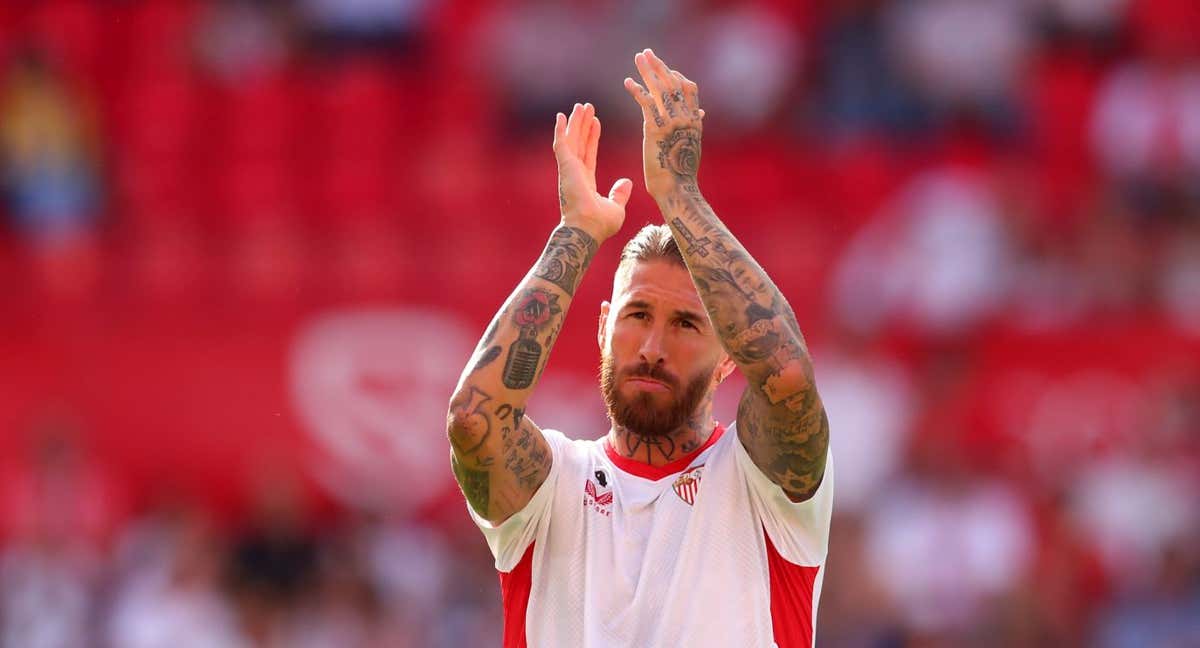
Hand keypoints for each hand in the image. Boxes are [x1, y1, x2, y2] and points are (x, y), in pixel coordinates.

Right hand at [553, 102, 631, 242]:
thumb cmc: (600, 225)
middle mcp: (575, 174)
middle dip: (583, 125)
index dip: (592, 138)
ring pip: (571, 140)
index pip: (589, 154)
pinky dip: (560, 130)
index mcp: (586, 183)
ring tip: (580, 106)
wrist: (588, 229)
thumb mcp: (616, 207)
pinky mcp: (565, 166)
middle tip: (587, 107)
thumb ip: (619, 194)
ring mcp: (569, 170)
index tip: (597, 122)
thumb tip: (626, 182)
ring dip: (575, 122)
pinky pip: (561, 144)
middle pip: (579, 143)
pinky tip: (562, 116)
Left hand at [623, 49, 703, 199]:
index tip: (665, 68)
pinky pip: (646, 103)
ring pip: (660, 88)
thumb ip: (693, 127)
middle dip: (659, 66)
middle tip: (646, 53)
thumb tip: (700, 115)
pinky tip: (627, 82)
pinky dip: (636, 90)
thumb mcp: (692, 145)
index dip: (676, 76)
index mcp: (694, 120)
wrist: (677, 189)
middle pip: (673, 82)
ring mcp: (671, 122)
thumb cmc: (682, 173)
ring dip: (648, 71)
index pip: (689, 88)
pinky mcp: (656, 128)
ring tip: (638, 58)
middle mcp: (685, 117)